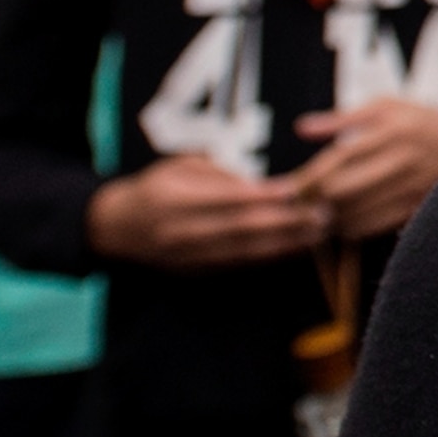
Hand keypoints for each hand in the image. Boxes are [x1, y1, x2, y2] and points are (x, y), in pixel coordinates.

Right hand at [88, 154, 329, 267]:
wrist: (115, 227)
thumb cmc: (155, 186)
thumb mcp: (180, 165)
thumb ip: (218, 173)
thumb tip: (260, 184)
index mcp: (174, 198)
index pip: (227, 198)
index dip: (264, 196)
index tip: (297, 189)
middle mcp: (180, 230)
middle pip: (240, 227)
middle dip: (285, 222)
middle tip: (322, 213)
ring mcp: (186, 255)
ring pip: (243, 250)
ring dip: (284, 242)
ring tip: (318, 232)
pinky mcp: (194, 270)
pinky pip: (236, 264)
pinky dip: (268, 256)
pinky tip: (293, 247)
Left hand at [291, 100, 437, 240]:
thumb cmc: (421, 122)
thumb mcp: (386, 107)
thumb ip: (342, 118)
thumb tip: (301, 128)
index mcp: (392, 130)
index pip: (338, 158)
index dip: (308, 176)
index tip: (289, 187)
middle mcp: (402, 159)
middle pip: (343, 189)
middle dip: (314, 200)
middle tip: (299, 203)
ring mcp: (411, 186)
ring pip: (355, 212)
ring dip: (329, 217)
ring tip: (317, 213)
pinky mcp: (417, 207)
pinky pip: (374, 226)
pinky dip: (351, 228)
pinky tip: (343, 221)